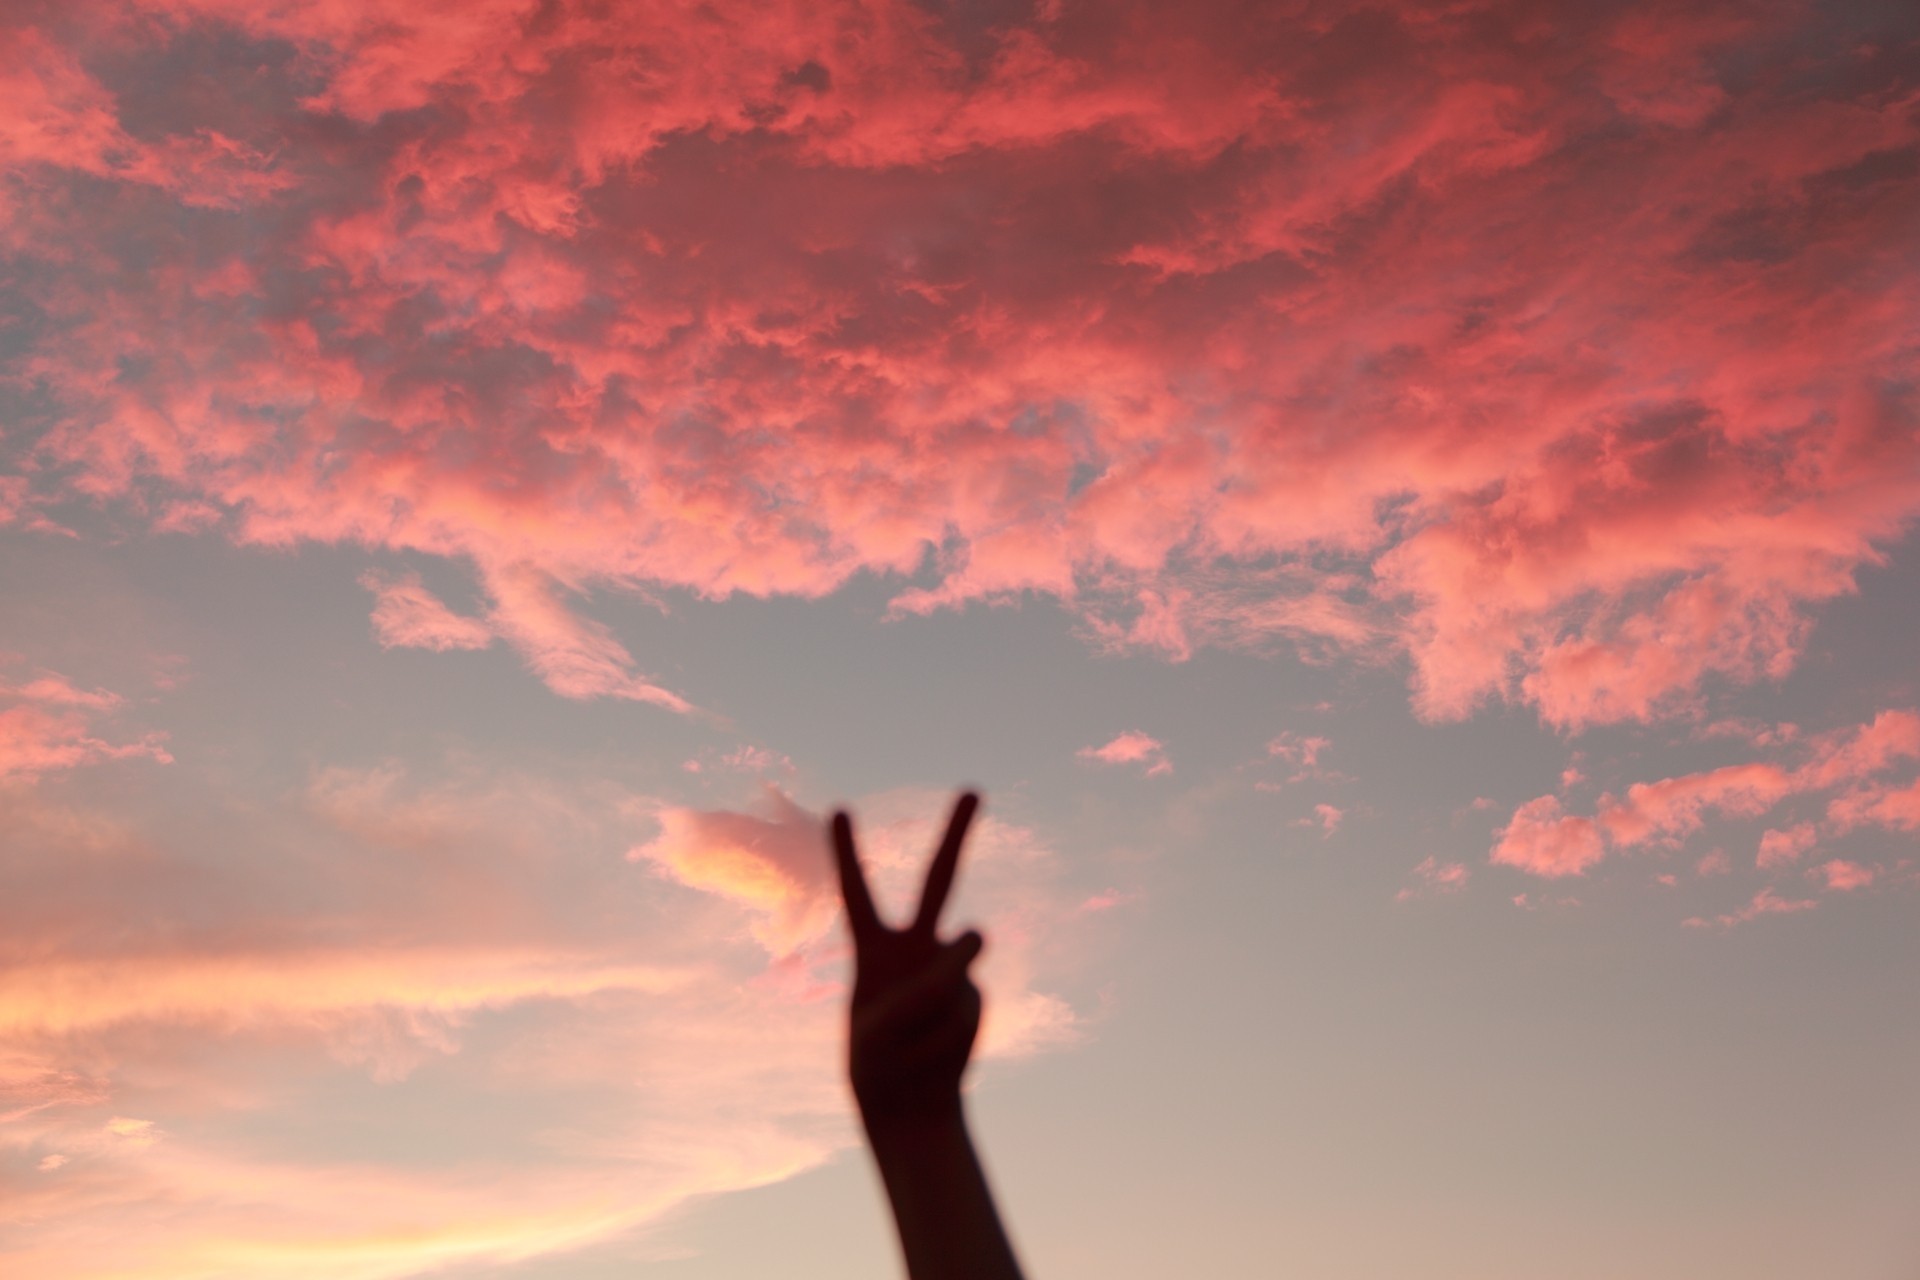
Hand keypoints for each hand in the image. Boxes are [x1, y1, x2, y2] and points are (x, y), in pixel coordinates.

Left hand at [832, 791, 984, 1128]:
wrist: (909, 1106)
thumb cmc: (879, 1063)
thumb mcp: (883, 1026)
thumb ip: (929, 978)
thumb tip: (981, 934)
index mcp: (872, 949)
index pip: (856, 891)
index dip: (846, 851)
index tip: (838, 809)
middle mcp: (914, 947)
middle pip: (938, 879)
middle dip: (957, 834)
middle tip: (974, 789)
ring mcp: (950, 969)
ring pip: (964, 948)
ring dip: (947, 974)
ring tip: (925, 1021)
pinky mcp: (974, 996)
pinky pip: (966, 1003)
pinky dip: (948, 1031)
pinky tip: (938, 1050)